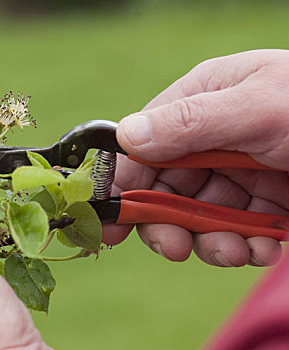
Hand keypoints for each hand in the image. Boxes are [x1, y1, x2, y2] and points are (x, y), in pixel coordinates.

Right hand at [102, 49, 288, 266]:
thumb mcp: (260, 107)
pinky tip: (265, 246)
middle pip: (163, 189)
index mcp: (199, 103)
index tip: (109, 220)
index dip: (122, 183)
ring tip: (239, 251)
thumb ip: (191, 122)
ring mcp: (234, 172)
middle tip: (173, 248)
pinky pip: (234, 231)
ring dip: (211, 242)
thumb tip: (126, 137)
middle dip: (165, 223)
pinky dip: (245, 246)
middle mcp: (209, 139)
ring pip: (196, 218)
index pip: (141, 146)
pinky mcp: (260, 202)